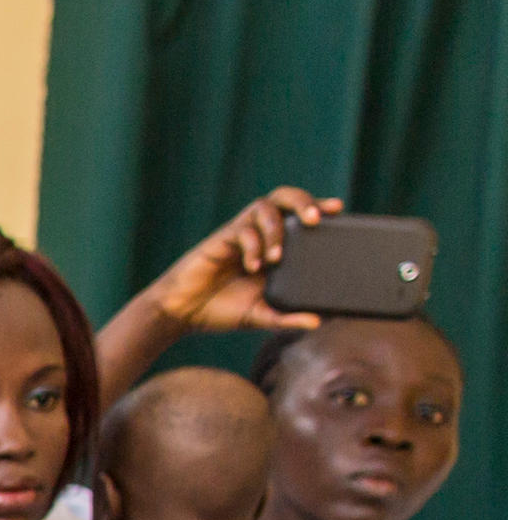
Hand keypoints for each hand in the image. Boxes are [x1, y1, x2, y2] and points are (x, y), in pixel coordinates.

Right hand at [142, 185, 336, 339]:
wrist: (182, 313)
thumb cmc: (220, 310)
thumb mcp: (261, 316)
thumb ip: (288, 317)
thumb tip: (318, 321)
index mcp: (274, 245)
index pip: (298, 215)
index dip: (318, 206)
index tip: (338, 209)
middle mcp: (259, 234)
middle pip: (283, 197)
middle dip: (303, 201)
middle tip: (314, 219)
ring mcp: (239, 234)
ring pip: (264, 207)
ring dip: (276, 228)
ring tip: (278, 256)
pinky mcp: (220, 240)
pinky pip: (242, 231)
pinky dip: (253, 247)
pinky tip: (253, 267)